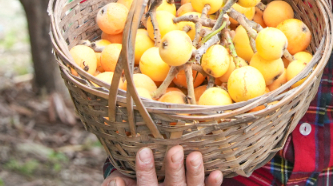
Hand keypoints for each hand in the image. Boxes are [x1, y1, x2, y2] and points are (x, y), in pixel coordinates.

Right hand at [102, 146, 223, 185]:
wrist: (154, 185)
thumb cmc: (135, 182)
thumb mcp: (121, 184)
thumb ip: (115, 183)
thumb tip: (116, 183)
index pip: (146, 184)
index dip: (145, 170)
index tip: (144, 151)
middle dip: (174, 169)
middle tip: (175, 150)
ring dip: (195, 173)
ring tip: (195, 156)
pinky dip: (212, 184)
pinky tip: (217, 173)